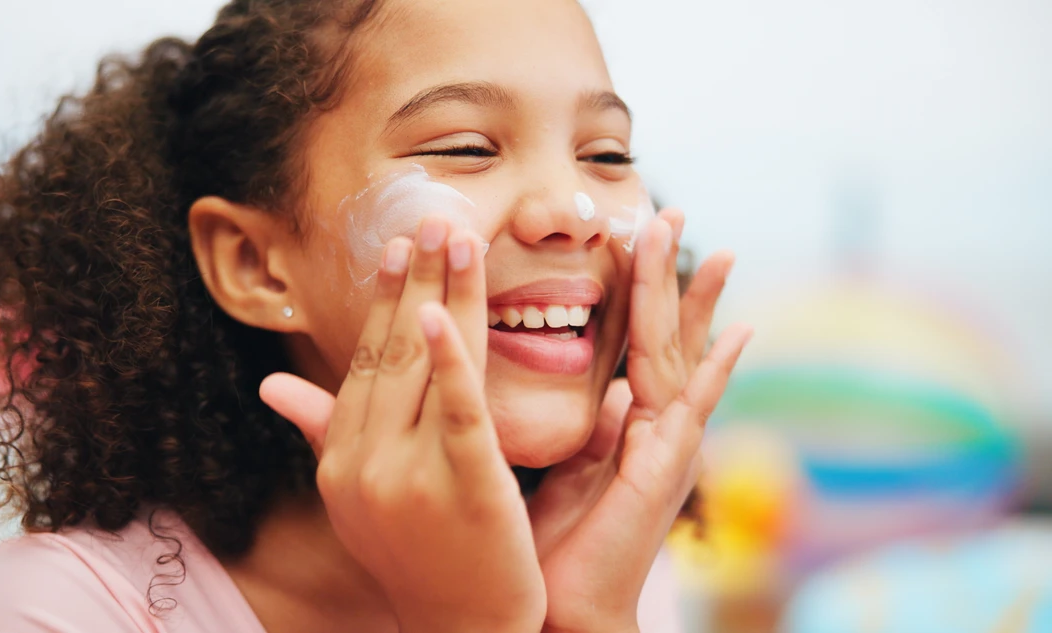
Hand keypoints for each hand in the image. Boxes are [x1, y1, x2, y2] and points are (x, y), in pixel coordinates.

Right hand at [260, 217, 544, 632]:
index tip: (398, 248)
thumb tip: (270, 387)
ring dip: (441, 292)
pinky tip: (444, 310)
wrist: (462, 632)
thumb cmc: (419, 559)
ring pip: (425, 366)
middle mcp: (362, 462)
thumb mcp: (357, 497)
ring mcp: (407, 475)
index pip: (364, 362)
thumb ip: (321, 432)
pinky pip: (457, 410)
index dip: (383, 301)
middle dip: (414, 278)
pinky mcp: (462, 486)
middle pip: (392, 350)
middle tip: (434, 216)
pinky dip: (451, 358)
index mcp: (342, 458)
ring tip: (458, 235)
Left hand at [528, 209, 752, 632]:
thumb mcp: (553, 464)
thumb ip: (572, 420)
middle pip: (657, 332)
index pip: (624, 337)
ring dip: (692, 299)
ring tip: (711, 245)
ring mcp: (663, 444)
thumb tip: (591, 383)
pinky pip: (693, 407)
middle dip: (664, 272)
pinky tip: (742, 332)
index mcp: (618, 420)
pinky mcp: (665, 467)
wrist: (555, 607)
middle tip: (670, 208)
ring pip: (675, 354)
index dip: (630, 285)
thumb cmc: (543, 542)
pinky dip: (717, 369)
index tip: (627, 231)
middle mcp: (648, 425)